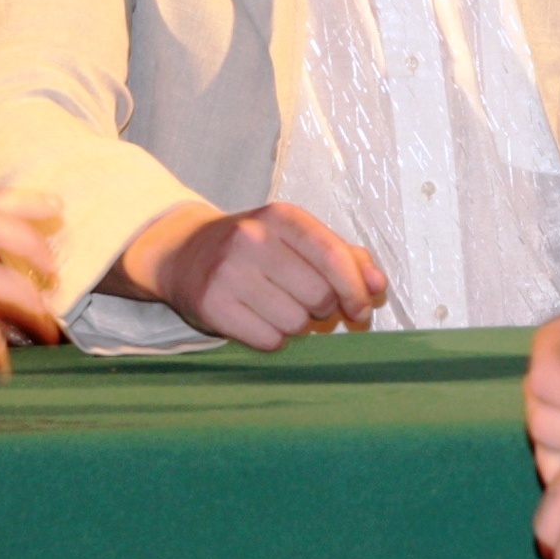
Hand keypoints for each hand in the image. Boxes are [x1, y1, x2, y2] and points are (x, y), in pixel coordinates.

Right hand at [111, 201, 385, 349]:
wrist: (183, 253)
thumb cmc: (253, 248)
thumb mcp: (295, 237)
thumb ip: (343, 256)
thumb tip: (376, 286)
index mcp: (280, 217)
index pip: (333, 256)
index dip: (356, 289)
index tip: (362, 309)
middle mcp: (251, 239)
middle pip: (319, 295)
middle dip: (323, 308)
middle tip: (308, 304)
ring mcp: (227, 273)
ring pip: (296, 323)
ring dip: (297, 326)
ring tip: (278, 308)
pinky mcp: (211, 305)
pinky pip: (268, 341)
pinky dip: (272, 339)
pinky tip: (259, 320)